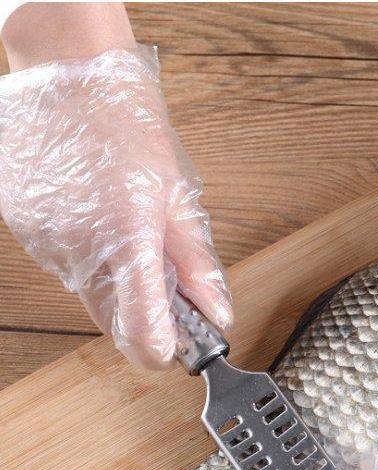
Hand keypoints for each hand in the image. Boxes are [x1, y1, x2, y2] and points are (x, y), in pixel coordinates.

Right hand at [0, 45, 232, 368]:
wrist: (69, 76)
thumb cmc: (129, 128)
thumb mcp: (180, 197)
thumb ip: (198, 266)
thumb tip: (218, 315)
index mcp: (127, 239)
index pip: (141, 334)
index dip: (163, 351)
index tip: (179, 347)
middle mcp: (79, 249)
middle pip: (115, 322)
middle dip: (145, 315)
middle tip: (164, 279)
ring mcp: (45, 242)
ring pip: (89, 295)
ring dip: (115, 282)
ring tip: (128, 231)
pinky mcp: (26, 232)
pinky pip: (65, 266)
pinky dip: (87, 258)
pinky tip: (97, 219)